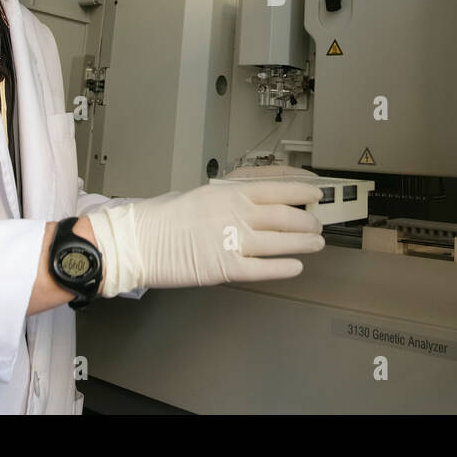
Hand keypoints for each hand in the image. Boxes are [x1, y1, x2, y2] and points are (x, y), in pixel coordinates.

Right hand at [86, 181, 324, 296]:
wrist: (138, 240)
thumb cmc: (162, 217)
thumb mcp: (201, 195)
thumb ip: (229, 199)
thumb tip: (252, 203)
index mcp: (230, 192)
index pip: (278, 188)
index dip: (302, 190)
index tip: (316, 192)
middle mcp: (238, 213)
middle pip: (287, 216)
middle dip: (307, 221)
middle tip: (317, 225)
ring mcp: (234, 240)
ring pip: (282, 241)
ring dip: (304, 243)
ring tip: (316, 244)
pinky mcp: (227, 267)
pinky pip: (264, 268)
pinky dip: (284, 267)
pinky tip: (296, 267)